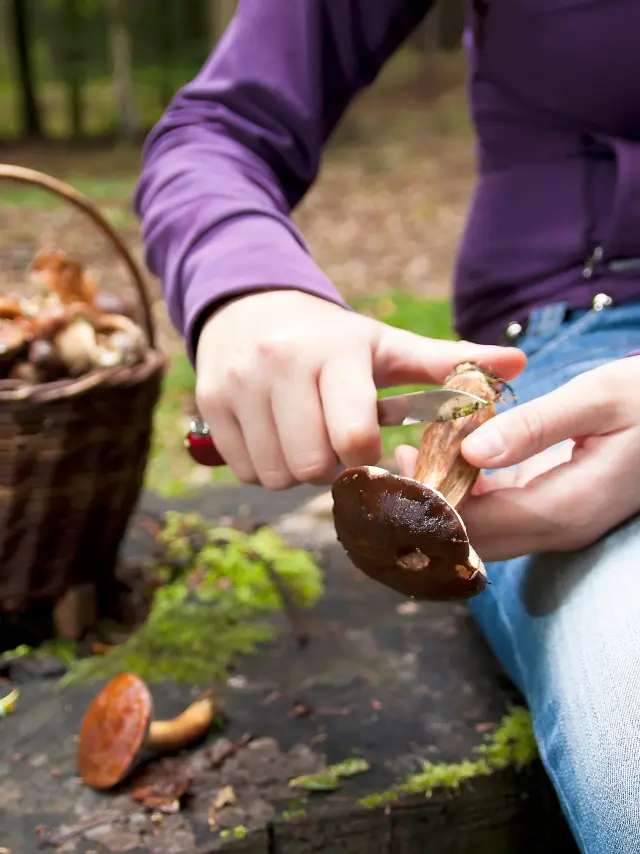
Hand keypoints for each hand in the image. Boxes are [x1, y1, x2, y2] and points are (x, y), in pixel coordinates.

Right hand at [195, 290, 525, 489]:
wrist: (251, 307)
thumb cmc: (332, 339)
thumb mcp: (387, 345)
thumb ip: (449, 362)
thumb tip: (519, 365)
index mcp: (334, 351)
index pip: (353, 435)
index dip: (368, 459)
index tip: (370, 450)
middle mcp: (280, 364)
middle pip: (310, 465)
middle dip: (330, 469)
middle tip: (336, 446)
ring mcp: (238, 383)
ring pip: (274, 473)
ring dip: (297, 471)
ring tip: (307, 439)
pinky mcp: (210, 402)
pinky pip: (242, 469)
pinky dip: (265, 467)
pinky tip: (277, 438)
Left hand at [396, 357, 639, 560]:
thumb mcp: (597, 400)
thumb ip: (534, 428)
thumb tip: (471, 453)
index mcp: (566, 507)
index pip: (478, 525)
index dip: (432, 504)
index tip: (399, 469)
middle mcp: (560, 528)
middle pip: (474, 540)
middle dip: (428, 508)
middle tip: (394, 462)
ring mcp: (558, 524)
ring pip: (483, 530)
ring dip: (443, 501)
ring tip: (408, 454)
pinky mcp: (555, 508)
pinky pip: (499, 512)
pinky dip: (467, 491)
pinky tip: (448, 455)